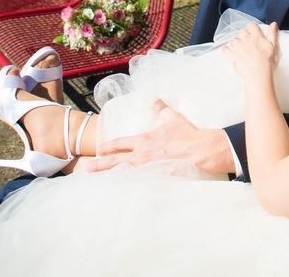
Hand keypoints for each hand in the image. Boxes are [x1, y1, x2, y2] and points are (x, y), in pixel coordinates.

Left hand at [87, 99, 234, 174]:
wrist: (200, 150)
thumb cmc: (187, 134)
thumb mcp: (173, 118)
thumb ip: (161, 108)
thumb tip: (155, 100)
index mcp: (144, 140)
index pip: (119, 143)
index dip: (108, 146)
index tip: (100, 149)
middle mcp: (142, 155)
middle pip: (115, 161)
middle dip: (100, 165)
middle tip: (87, 169)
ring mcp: (148, 169)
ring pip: (123, 174)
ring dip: (110, 177)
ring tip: (99, 181)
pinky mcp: (155, 178)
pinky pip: (137, 183)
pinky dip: (127, 185)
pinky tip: (120, 188)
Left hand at [222, 22, 279, 82]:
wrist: (259, 73)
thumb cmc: (267, 61)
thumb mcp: (273, 46)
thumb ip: (272, 34)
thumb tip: (273, 24)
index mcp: (256, 37)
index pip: (252, 26)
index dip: (251, 27)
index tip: (251, 29)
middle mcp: (246, 40)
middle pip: (242, 32)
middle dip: (244, 35)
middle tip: (246, 39)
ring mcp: (239, 48)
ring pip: (234, 40)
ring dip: (236, 42)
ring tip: (238, 45)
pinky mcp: (234, 56)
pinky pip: (227, 50)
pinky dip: (225, 49)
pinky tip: (225, 48)